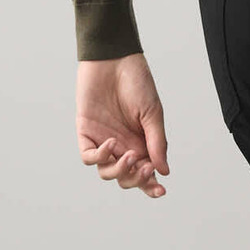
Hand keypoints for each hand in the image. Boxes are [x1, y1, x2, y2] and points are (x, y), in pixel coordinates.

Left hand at [75, 53, 168, 198]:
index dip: (151, 186)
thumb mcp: (152, 114)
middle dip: (136, 179)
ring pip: (107, 172)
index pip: (145, 173)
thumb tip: (164, 171)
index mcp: (141, 143)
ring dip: (120, 169)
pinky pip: (88, 156)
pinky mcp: (86, 132)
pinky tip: (111, 143)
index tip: (160, 191)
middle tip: (145, 167)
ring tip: (130, 154)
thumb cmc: (137, 82)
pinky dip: (100, 156)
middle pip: (126, 178)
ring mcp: (103, 140)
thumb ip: (157, 143)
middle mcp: (122, 145)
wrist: (114, 59)